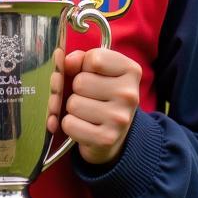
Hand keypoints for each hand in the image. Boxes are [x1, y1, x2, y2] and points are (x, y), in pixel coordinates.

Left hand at [60, 48, 141, 164]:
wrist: (115, 135)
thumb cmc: (101, 95)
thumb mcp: (95, 70)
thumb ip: (80, 59)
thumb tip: (67, 62)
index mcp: (131, 71)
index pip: (94, 59)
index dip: (84, 66)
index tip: (91, 74)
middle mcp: (129, 94)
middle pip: (80, 82)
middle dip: (77, 89)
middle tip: (89, 97)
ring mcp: (119, 118)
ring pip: (73, 104)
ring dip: (73, 108)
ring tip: (87, 112)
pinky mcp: (106, 139)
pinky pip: (69, 124)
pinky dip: (70, 125)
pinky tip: (84, 126)